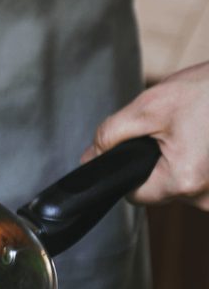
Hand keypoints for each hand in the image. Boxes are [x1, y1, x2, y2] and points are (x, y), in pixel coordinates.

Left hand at [82, 61, 208, 208]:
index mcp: (184, 181)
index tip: (137, 150)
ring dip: (181, 161)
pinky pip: (202, 180)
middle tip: (171, 131)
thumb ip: (111, 135)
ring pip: (183, 185)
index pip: (135, 196)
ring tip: (192, 131)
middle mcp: (207, 197)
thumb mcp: (148, 107)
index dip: (128, 172)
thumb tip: (91, 157)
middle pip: (161, 190)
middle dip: (157, 162)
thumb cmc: (207, 91)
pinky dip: (198, 161)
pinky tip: (204, 138)